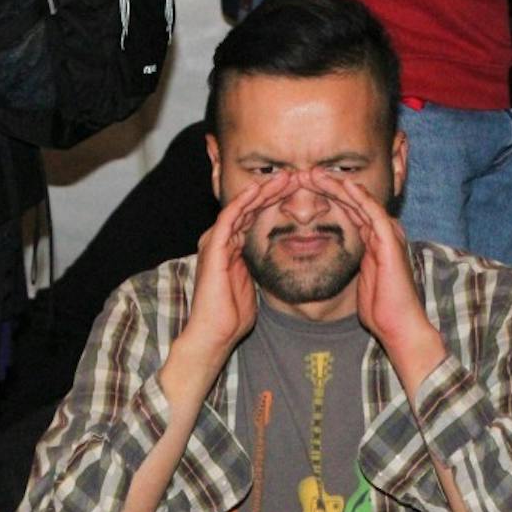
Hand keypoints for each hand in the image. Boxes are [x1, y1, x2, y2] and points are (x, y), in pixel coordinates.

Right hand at [176, 174, 292, 362]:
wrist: (213, 334)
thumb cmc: (232, 316)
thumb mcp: (254, 284)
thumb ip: (260, 267)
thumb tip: (279, 260)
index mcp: (229, 248)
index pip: (253, 216)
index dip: (274, 202)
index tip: (297, 194)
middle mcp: (220, 240)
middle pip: (248, 207)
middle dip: (271, 191)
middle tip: (295, 176)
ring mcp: (215, 242)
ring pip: (240, 206)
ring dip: (263, 190)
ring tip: (285, 177)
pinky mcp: (213, 247)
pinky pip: (230, 217)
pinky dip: (246, 201)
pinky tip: (262, 190)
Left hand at [306, 170, 446, 390]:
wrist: (399, 325)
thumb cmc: (380, 309)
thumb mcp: (359, 279)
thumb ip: (352, 264)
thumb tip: (332, 261)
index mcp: (375, 241)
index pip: (350, 211)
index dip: (328, 198)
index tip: (304, 190)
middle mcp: (383, 233)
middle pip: (354, 201)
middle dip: (329, 186)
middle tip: (305, 174)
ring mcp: (388, 235)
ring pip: (361, 201)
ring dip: (338, 186)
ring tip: (315, 174)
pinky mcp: (390, 241)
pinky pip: (373, 212)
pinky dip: (358, 197)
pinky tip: (342, 185)